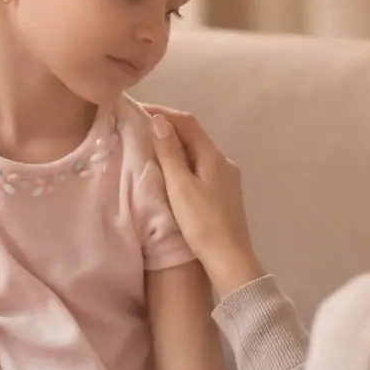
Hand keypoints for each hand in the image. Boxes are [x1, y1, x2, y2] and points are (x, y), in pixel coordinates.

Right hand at [145, 105, 262, 296]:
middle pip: (195, 136)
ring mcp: (227, 178)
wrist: (230, 259)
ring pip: (198, 153)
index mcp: (214, 156)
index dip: (164, 113)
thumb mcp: (180, 186)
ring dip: (176, 146)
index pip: (188, 122)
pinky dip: (185, 163)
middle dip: (169, 128)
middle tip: (141, 128)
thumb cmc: (202, 223)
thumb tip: (160, 121)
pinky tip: (172, 173)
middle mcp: (224, 162)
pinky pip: (202, 168)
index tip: (140, 110)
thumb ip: (170, 153)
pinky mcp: (225, 194)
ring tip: (151, 148)